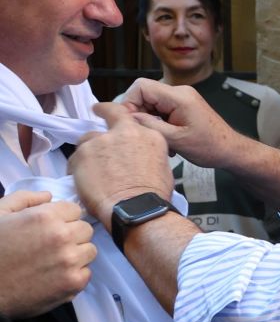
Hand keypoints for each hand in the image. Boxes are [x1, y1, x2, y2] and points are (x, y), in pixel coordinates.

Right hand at [0, 190, 95, 317]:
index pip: (75, 210)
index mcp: (45, 217)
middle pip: (85, 230)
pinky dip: (74, 274)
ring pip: (89, 250)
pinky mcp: (73, 283)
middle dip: (71, 234)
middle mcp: (62, 237)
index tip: (51, 227)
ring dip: (76, 254)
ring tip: (52, 260)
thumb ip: (25, 199)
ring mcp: (70, 261)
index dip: (63, 218)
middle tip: (51, 245)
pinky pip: (86, 273)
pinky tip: (53, 276)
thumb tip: (49, 195)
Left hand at [68, 104, 174, 224]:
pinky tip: (86, 183)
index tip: (100, 111)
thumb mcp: (162, 167)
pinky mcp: (83, 154)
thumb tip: (136, 156)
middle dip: (97, 136)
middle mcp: (124, 133)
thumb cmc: (152, 197)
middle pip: (102, 128)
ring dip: (88, 154)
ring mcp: (101, 141)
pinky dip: (78, 168)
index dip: (109, 112)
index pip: (125, 115)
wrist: (136, 210)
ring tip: (93, 174)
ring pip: (87, 142)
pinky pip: (75, 158)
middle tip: (94, 147)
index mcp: (148, 135)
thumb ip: (146, 152)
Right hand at [117, 77, 247, 167]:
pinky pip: (160, 109)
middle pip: (144, 94)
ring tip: (161, 140)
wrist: (230, 150)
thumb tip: (127, 117)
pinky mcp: (182, 106)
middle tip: (146, 134)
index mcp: (179, 97)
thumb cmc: (210, 147)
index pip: (141, 86)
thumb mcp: (176, 139)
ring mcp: (182, 99)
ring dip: (150, 122)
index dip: (129, 103)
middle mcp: (180, 93)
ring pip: (151, 103)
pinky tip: (167, 139)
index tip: (130, 122)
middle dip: (140, 115)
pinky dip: (158, 123)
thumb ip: (150, 126)